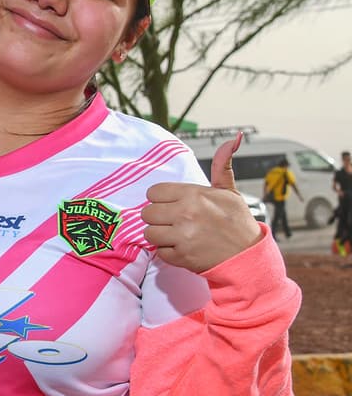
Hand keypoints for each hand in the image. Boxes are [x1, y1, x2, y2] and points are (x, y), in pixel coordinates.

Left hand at [142, 134, 263, 272]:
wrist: (248, 256)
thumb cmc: (237, 223)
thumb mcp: (229, 192)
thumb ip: (222, 166)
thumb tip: (234, 139)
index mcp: (194, 194)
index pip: (154, 192)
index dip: (161, 200)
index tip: (172, 205)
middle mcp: (186, 213)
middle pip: (147, 213)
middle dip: (158, 218)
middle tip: (175, 222)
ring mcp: (183, 235)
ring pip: (149, 233)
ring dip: (161, 236)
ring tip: (178, 235)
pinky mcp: (181, 256)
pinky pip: (160, 252)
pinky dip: (169, 252)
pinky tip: (184, 248)